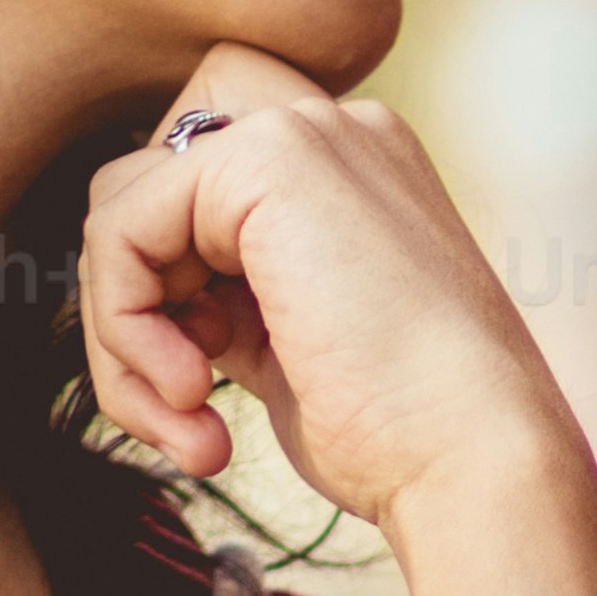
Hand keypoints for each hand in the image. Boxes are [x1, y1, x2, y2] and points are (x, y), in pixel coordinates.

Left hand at [71, 44, 596, 595]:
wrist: (477, 463)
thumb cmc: (401, 437)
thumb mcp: (290, 346)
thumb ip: (220, 295)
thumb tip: (132, 293)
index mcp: (353, 170)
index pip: (193, 188)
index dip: (168, 285)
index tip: (204, 386)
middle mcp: (333, 132)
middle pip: (146, 186)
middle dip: (133, 308)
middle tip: (182, 409)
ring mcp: (304, 133)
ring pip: (121, 207)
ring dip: (125, 333)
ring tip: (188, 416)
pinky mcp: (266, 159)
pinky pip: (119, 228)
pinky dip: (126, 325)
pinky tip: (194, 395)